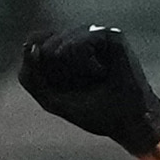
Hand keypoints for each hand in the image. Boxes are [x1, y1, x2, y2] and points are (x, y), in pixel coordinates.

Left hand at [18, 27, 159, 157]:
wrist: (129, 124)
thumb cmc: (95, 113)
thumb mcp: (51, 99)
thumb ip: (31, 77)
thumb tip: (30, 47)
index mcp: (64, 54)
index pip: (35, 43)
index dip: (37, 64)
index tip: (56, 86)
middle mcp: (80, 40)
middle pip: (45, 42)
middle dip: (54, 69)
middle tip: (80, 85)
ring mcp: (96, 36)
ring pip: (62, 40)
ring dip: (70, 66)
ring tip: (94, 78)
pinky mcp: (112, 36)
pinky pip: (83, 38)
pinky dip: (83, 56)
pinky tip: (99, 71)